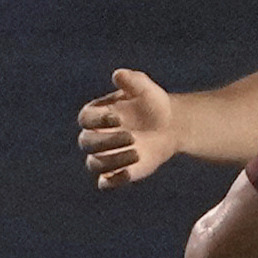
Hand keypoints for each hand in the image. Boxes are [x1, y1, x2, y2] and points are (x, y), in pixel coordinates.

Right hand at [80, 69, 179, 187]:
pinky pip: (106, 182)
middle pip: (87, 143)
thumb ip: (132, 80)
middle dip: (106, 141)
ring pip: (94, 164)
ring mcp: (106, 155)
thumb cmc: (153, 104)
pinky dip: (113, 181)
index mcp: (95, 116)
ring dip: (111, 161)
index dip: (98, 120)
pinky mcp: (118, 171)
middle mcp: (96, 137)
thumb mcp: (145, 89)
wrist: (171, 125)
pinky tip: (129, 174)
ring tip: (138, 153)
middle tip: (131, 137)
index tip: (118, 117)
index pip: (85, 120)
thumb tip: (119, 74)